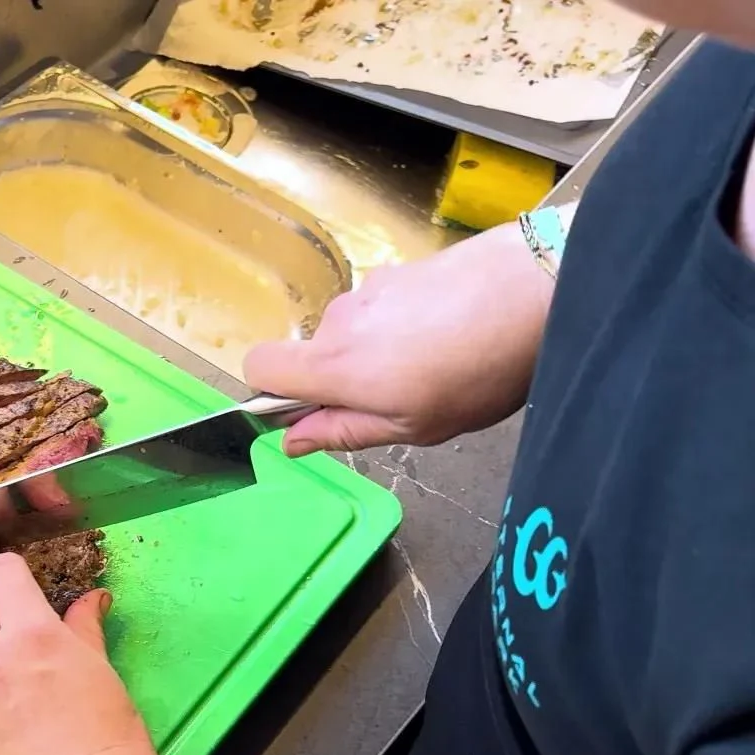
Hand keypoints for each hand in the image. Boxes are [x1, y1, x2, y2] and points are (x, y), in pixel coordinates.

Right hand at [243, 221, 553, 455]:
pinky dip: (408, 323)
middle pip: (315, 351)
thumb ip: (343, 432)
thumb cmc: (478, 372)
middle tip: (404, 396)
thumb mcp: (412, 426)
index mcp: (333, 364)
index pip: (256, 366)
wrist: (542, 289)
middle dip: (346, 376)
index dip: (274, 391)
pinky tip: (457, 333)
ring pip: (355, 329)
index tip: (316, 410)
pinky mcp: (405, 268)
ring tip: (443, 363)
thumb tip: (291, 442)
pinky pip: (387, 306)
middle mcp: (340, 318)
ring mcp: (373, 287)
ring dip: (381, 350)